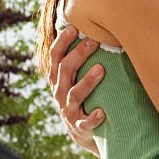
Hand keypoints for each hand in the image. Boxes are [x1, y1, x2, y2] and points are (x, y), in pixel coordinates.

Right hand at [47, 25, 104, 154]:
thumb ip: (82, 58)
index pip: (56, 57)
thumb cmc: (85, 96)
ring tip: (101, 69)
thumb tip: (100, 28)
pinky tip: (102, 112)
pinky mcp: (80, 127)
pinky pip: (86, 123)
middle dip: (78, 55)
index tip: (73, 27)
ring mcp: (69, 111)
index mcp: (59, 79)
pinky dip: (93, 118)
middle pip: (65, 71)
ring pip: (75, 94)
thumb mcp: (77, 77)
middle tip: (93, 42)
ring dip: (87, 81)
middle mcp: (61, 93)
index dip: (62, 42)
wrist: (82, 132)